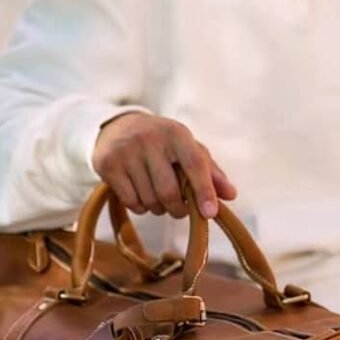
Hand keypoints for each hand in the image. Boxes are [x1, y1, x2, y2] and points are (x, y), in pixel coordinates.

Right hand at [92, 113, 237, 219]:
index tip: (210, 214)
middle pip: (169, 192)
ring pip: (149, 200)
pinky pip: (131, 202)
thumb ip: (210, 171)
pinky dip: (140, 207)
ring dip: (158, 208)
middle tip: (178, 209)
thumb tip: (230, 195)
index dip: (204, 191)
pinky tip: (140, 194)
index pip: (195, 165)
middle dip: (177, 209)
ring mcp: (127, 151)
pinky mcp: (108, 164)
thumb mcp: (187, 148)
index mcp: (177, 134)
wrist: (117, 126)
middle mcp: (151, 139)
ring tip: (157, 197)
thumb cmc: (162, 142)